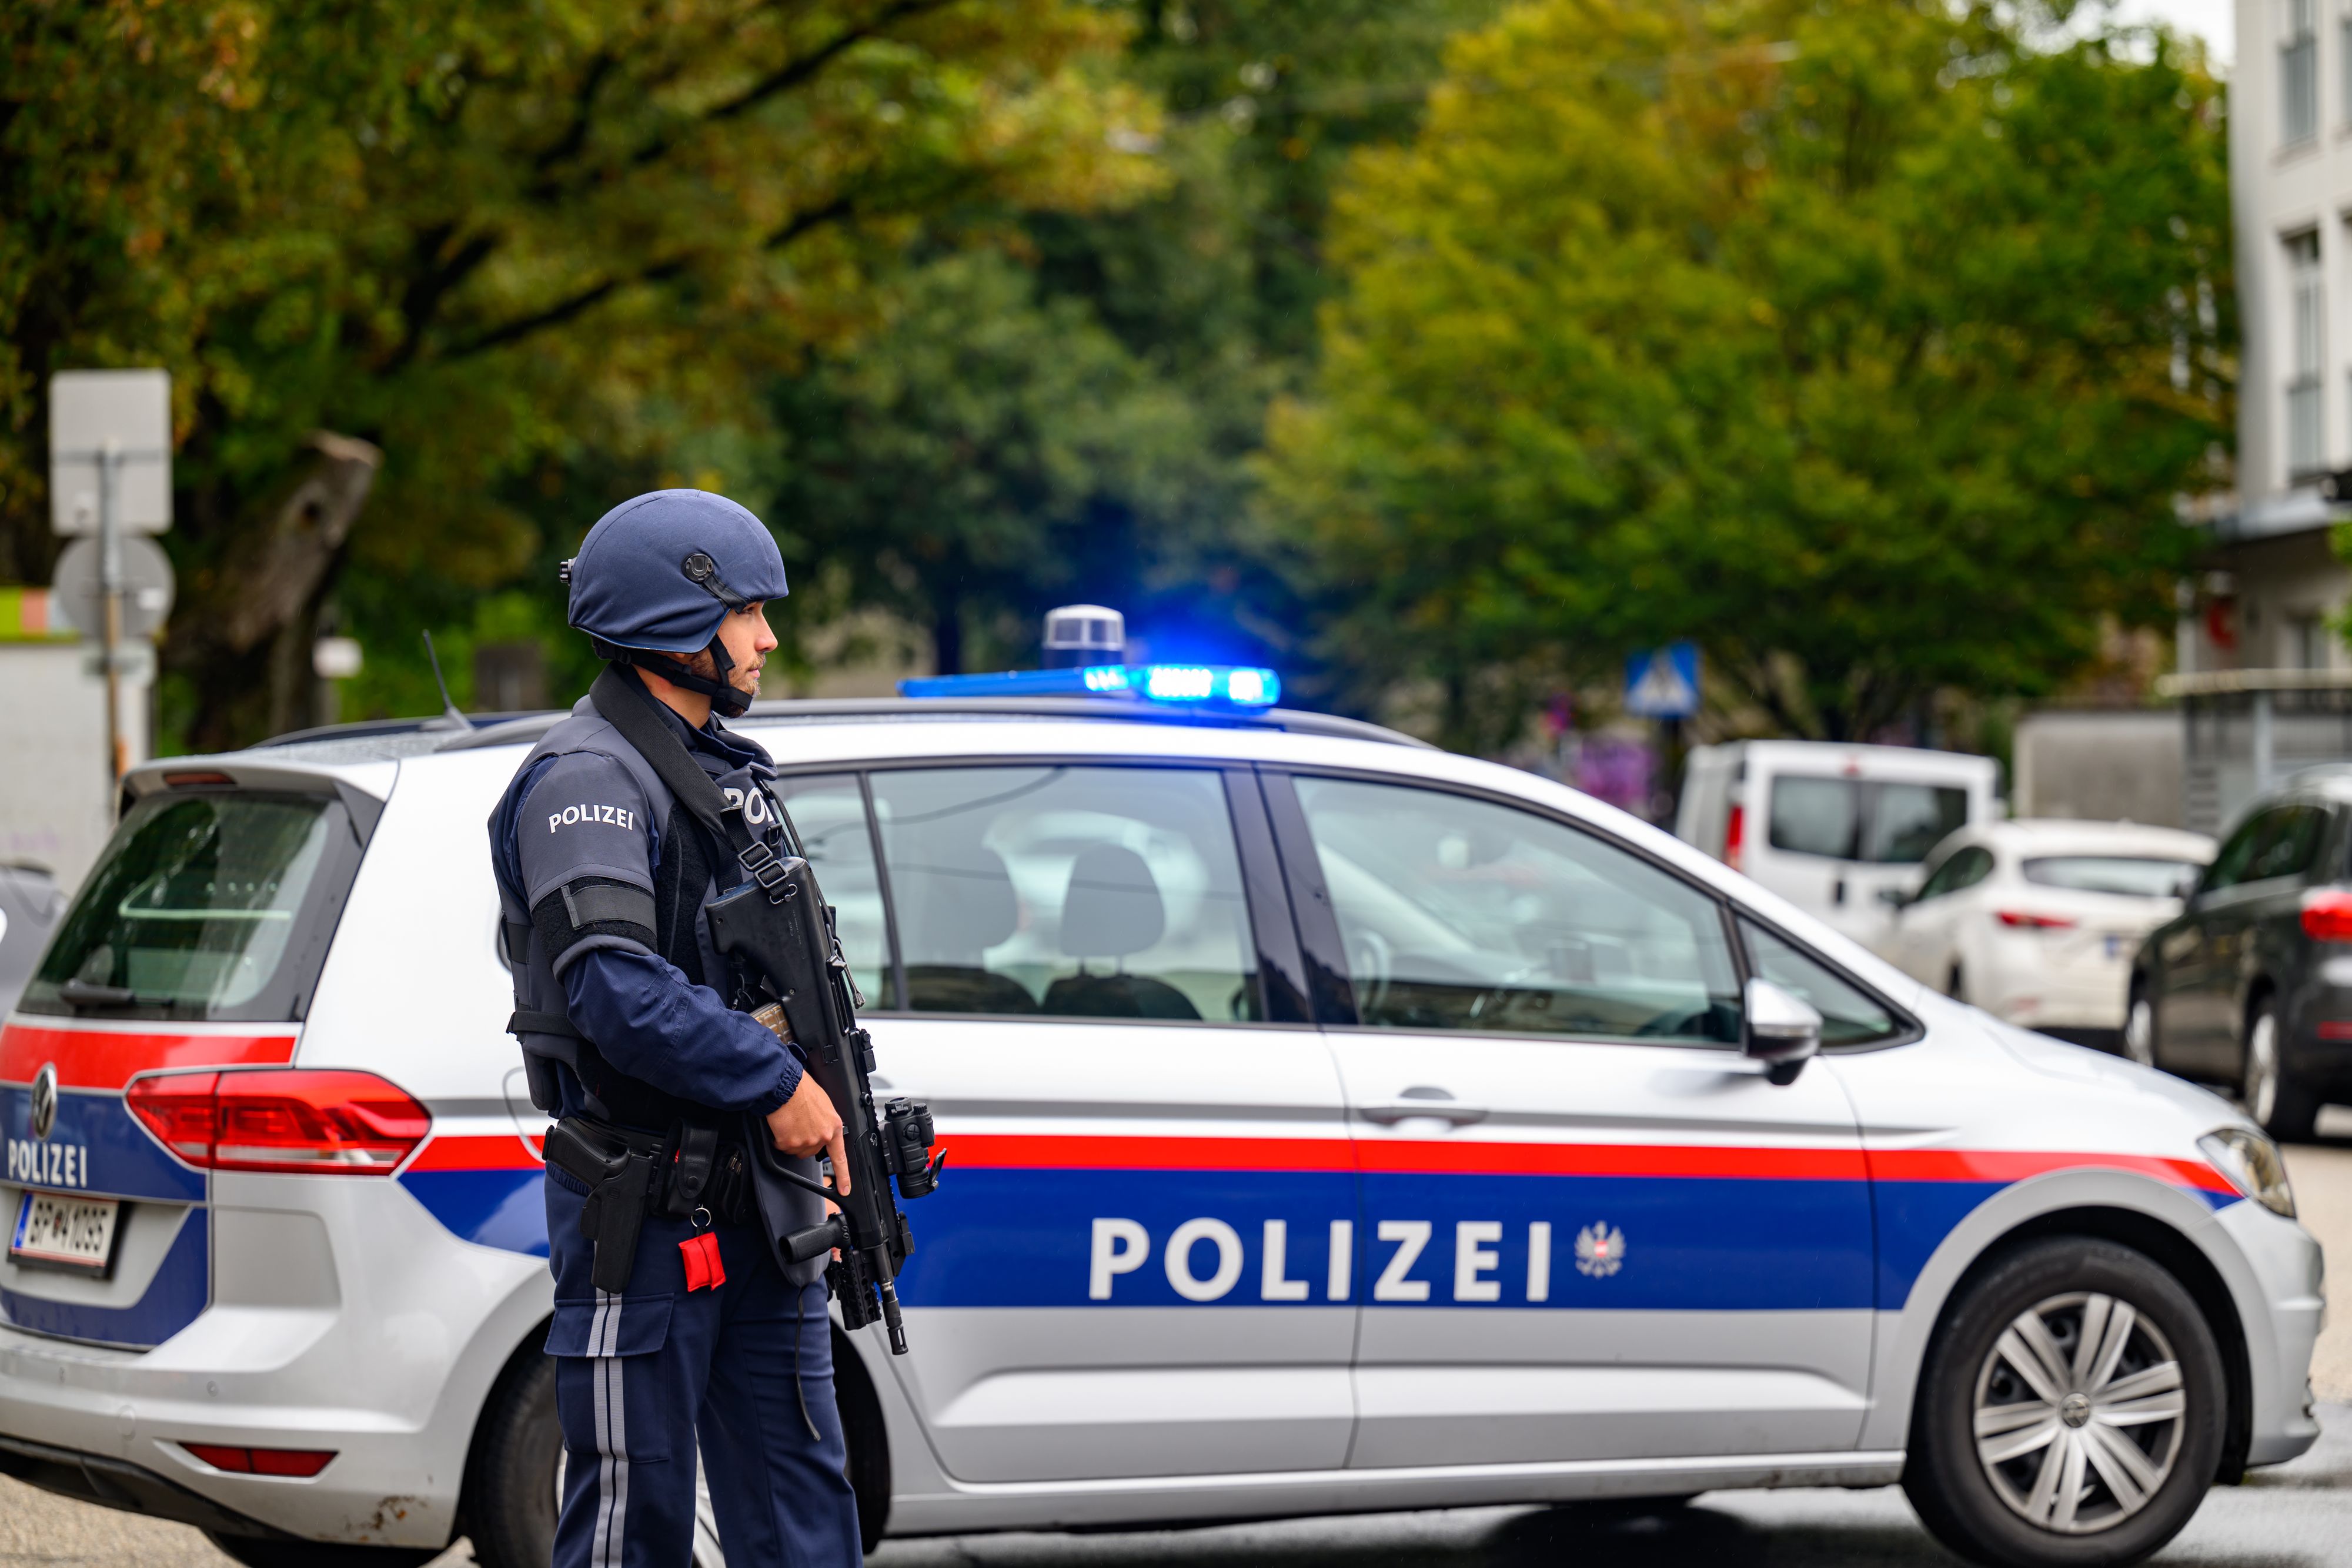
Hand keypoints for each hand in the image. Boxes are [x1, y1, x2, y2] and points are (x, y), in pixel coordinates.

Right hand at [765, 1073, 849, 1192]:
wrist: (785, 1085)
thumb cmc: (803, 1089)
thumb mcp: (824, 1104)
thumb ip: (825, 1122)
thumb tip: (820, 1128)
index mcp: (834, 1127)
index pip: (840, 1157)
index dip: (843, 1176)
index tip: (845, 1189)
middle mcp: (822, 1136)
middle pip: (810, 1151)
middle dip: (803, 1141)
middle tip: (798, 1124)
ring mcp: (806, 1142)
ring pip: (795, 1150)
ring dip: (790, 1139)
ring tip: (790, 1121)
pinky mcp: (790, 1143)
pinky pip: (781, 1146)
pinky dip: (778, 1137)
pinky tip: (781, 1124)